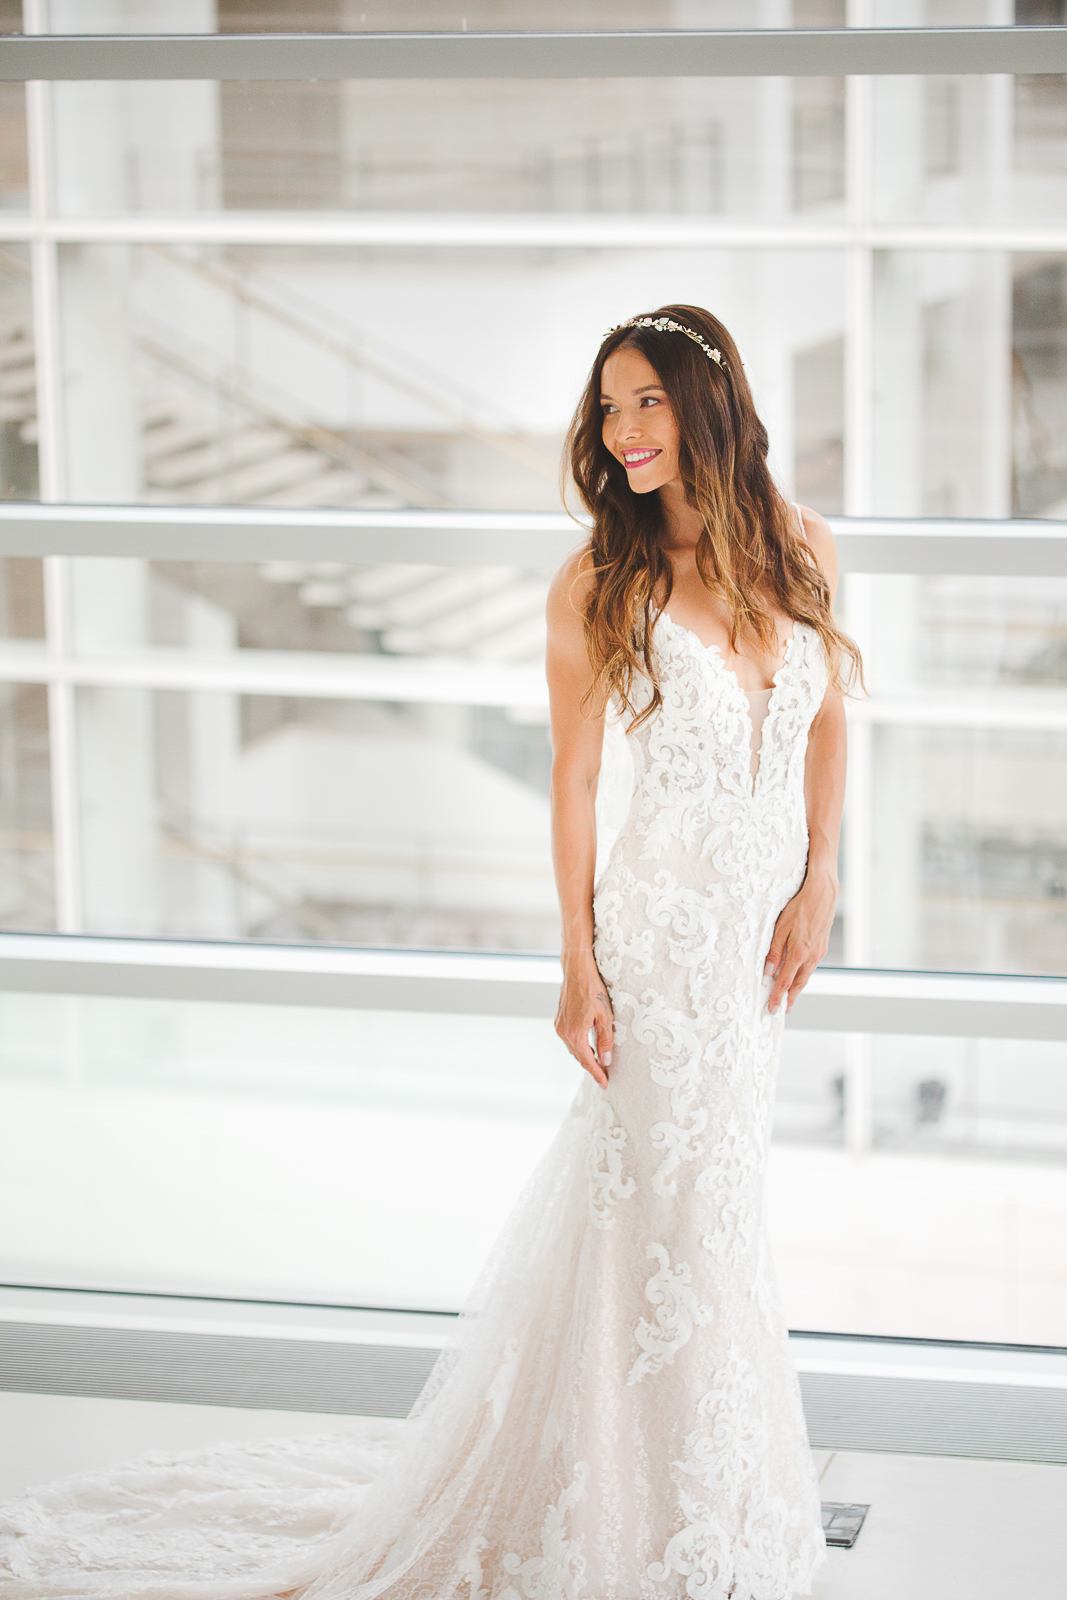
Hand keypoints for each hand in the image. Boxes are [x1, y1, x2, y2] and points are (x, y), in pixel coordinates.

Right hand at [555, 957, 614, 1086]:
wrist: (577, 969)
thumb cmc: (593, 989)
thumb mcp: (605, 1016)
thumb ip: (605, 1040)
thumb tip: (606, 1060)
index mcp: (575, 1033)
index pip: (587, 1061)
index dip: (597, 1073)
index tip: (605, 1084)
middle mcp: (563, 1032)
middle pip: (579, 1057)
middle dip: (592, 1067)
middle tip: (605, 1076)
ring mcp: (559, 1025)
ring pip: (574, 1049)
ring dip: (585, 1057)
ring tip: (599, 1064)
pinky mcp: (559, 1020)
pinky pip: (570, 1040)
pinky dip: (580, 1046)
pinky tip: (589, 1047)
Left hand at [765, 866, 836, 1015]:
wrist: (822, 893)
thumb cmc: (799, 907)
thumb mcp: (780, 927)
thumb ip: (774, 951)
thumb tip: (768, 971)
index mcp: (799, 953)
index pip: (785, 982)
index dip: (777, 996)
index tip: (772, 1008)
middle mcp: (811, 956)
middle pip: (799, 983)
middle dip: (790, 998)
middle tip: (783, 1009)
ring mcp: (819, 952)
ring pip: (807, 975)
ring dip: (798, 988)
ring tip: (791, 996)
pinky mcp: (823, 945)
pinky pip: (812, 965)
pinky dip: (805, 974)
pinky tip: (800, 974)